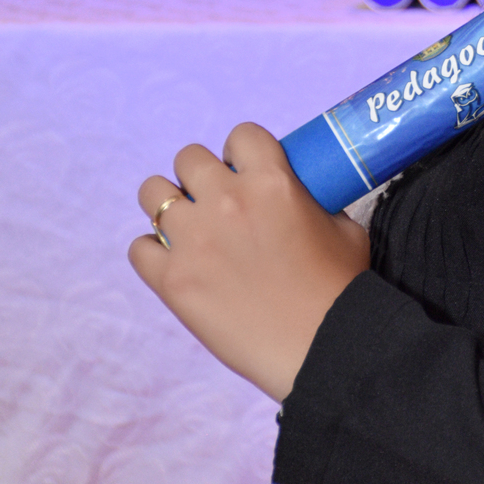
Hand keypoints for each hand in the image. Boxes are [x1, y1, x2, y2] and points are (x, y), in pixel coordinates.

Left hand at [129, 122, 370, 401]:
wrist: (322, 348)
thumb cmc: (340, 289)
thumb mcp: (345, 229)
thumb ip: (315, 203)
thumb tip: (301, 200)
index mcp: (272, 181)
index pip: (241, 135)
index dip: (242, 153)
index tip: (245, 173)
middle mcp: (227, 200)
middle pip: (188, 158)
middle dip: (201, 177)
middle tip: (216, 204)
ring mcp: (194, 239)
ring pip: (152, 193)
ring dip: (168, 205)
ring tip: (187, 227)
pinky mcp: (172, 280)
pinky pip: (139, 248)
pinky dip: (154, 253)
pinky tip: (176, 264)